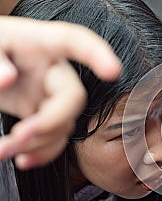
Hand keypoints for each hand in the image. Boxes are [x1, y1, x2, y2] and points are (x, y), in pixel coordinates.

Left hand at [0, 16, 120, 168]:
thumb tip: (7, 78)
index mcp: (39, 43)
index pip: (74, 42)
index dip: (97, 54)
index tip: (112, 71)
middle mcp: (52, 70)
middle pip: (73, 97)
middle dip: (51, 122)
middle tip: (19, 135)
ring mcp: (50, 95)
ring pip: (64, 125)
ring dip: (36, 144)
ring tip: (3, 150)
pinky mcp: (44, 115)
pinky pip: (56, 138)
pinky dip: (42, 153)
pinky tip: (23, 159)